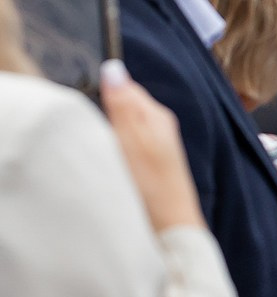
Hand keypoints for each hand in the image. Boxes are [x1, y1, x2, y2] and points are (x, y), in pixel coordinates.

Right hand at [100, 61, 204, 232]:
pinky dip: (115, 146)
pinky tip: (110, 159)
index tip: (85, 102)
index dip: (102, 91)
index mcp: (156, 114)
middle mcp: (160, 126)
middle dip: (104, 110)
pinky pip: (128, 143)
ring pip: (124, 124)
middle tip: (90, 127)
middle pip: (124, 105)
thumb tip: (114, 68)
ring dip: (109, 129)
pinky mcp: (153, 163)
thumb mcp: (131, 141)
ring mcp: (158, 145)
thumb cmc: (152, 187)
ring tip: (101, 145)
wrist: (171, 228)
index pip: (125, 86)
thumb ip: (123, 105)